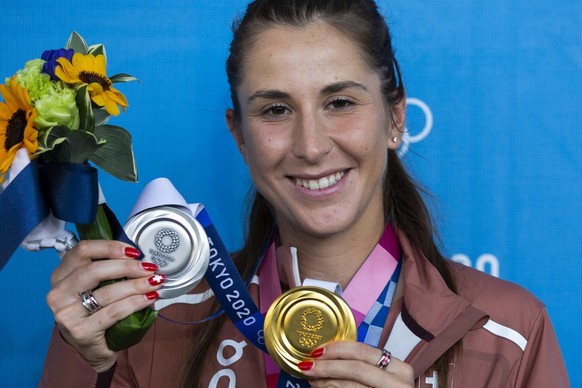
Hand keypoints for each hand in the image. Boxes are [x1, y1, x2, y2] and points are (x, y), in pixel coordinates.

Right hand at [46, 240, 163, 371]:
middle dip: (127, 267)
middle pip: (94, 270)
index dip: (110, 247)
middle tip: (149, 267)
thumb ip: (108, 269)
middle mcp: (58, 293)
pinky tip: (149, 298)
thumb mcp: (94, 287)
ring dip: (136, 285)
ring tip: (154, 282)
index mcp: (61, 275)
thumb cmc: (95, 311)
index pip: (82, 250)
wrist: (91, 348)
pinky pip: (113, 312)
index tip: (134, 251)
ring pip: (106, 292)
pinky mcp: (80, 332)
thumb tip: (139, 256)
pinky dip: (135, 303)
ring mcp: (67, 314)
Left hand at [298, 341, 413, 386]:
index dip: (337, 349)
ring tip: (313, 380)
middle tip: (308, 365)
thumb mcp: (384, 379)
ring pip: (351, 386)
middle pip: (356, 368)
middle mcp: (398, 383)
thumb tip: (329, 357)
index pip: (364, 352)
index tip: (318, 350)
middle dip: (328, 365)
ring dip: (327, 382)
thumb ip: (365, 367)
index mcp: (400, 369)